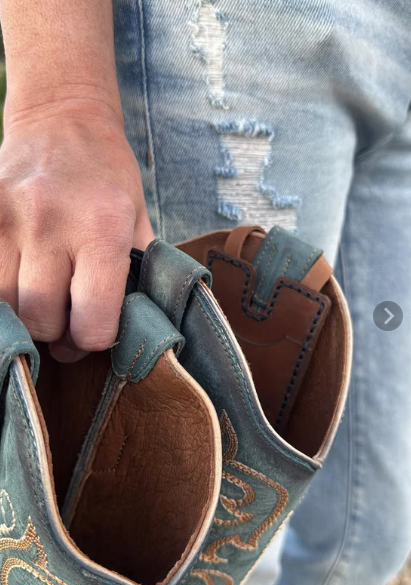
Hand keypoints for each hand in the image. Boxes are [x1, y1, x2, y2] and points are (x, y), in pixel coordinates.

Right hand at [0, 100, 154, 361]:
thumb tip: (132, 334)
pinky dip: (3, 291)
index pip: (91, 324)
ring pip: (7, 309)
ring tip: (42, 291)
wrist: (61, 120)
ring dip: (25, 312)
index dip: (93, 338)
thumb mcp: (139, 224)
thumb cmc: (107, 179)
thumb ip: (137, 280)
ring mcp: (7, 218)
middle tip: (65, 311)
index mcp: (104, 230)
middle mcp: (52, 223)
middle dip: (56, 330)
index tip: (92, 326)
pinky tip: (20, 276)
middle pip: (42, 321)